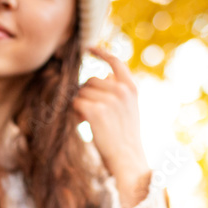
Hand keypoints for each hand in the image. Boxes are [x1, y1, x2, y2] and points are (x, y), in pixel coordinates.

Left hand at [72, 45, 151, 206]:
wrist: (127, 160)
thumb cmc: (125, 138)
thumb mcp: (128, 110)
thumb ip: (117, 92)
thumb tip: (102, 77)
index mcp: (131, 88)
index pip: (115, 62)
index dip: (101, 53)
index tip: (88, 47)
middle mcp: (122, 90)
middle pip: (91, 80)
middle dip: (86, 94)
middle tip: (89, 113)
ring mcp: (109, 99)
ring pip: (81, 92)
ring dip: (80, 104)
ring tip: (89, 121)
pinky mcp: (96, 110)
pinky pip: (75, 103)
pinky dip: (75, 113)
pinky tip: (83, 124)